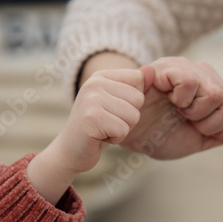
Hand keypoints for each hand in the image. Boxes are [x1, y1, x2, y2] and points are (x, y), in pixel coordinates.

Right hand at [27, 68, 149, 203]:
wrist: (70, 151)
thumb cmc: (99, 127)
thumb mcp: (118, 103)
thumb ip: (136, 86)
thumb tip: (152, 70)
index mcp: (100, 75)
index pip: (138, 79)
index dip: (133, 101)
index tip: (114, 109)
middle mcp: (94, 83)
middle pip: (138, 99)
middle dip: (129, 117)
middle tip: (108, 123)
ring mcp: (91, 100)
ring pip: (133, 115)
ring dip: (122, 129)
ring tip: (104, 129)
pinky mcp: (91, 118)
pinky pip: (123, 130)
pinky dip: (115, 139)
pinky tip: (100, 137)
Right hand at [120, 57, 222, 158]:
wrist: (121, 134)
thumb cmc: (158, 135)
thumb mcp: (202, 139)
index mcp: (215, 89)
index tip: (199, 128)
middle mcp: (205, 74)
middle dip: (209, 124)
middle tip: (185, 120)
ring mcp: (186, 68)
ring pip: (217, 94)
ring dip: (194, 114)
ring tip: (174, 109)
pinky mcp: (167, 66)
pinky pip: (191, 84)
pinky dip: (179, 101)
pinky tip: (164, 100)